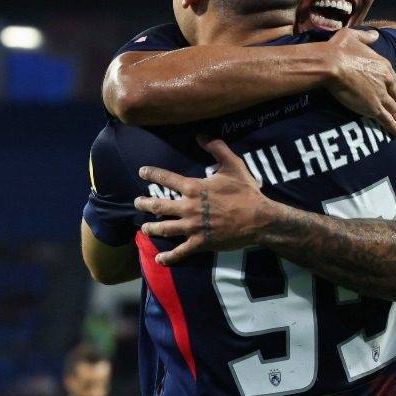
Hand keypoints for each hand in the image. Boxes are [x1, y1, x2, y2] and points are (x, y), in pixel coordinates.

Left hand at [134, 137, 266, 264]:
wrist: (259, 219)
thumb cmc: (245, 191)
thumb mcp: (233, 165)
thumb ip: (217, 148)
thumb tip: (201, 136)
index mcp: (194, 188)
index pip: (167, 179)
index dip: (152, 174)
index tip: (141, 172)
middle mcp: (189, 207)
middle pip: (159, 205)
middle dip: (145, 204)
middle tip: (137, 202)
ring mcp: (193, 227)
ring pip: (165, 228)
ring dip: (151, 228)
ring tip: (144, 228)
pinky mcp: (200, 243)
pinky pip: (180, 251)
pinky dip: (169, 257)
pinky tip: (160, 259)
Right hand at [322, 28, 395, 136]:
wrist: (331, 64)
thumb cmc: (338, 49)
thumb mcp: (353, 36)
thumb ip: (367, 37)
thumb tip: (376, 35)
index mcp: (383, 65)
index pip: (395, 81)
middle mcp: (386, 80)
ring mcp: (381, 95)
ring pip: (394, 110)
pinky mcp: (373, 107)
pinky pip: (387, 119)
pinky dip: (393, 127)